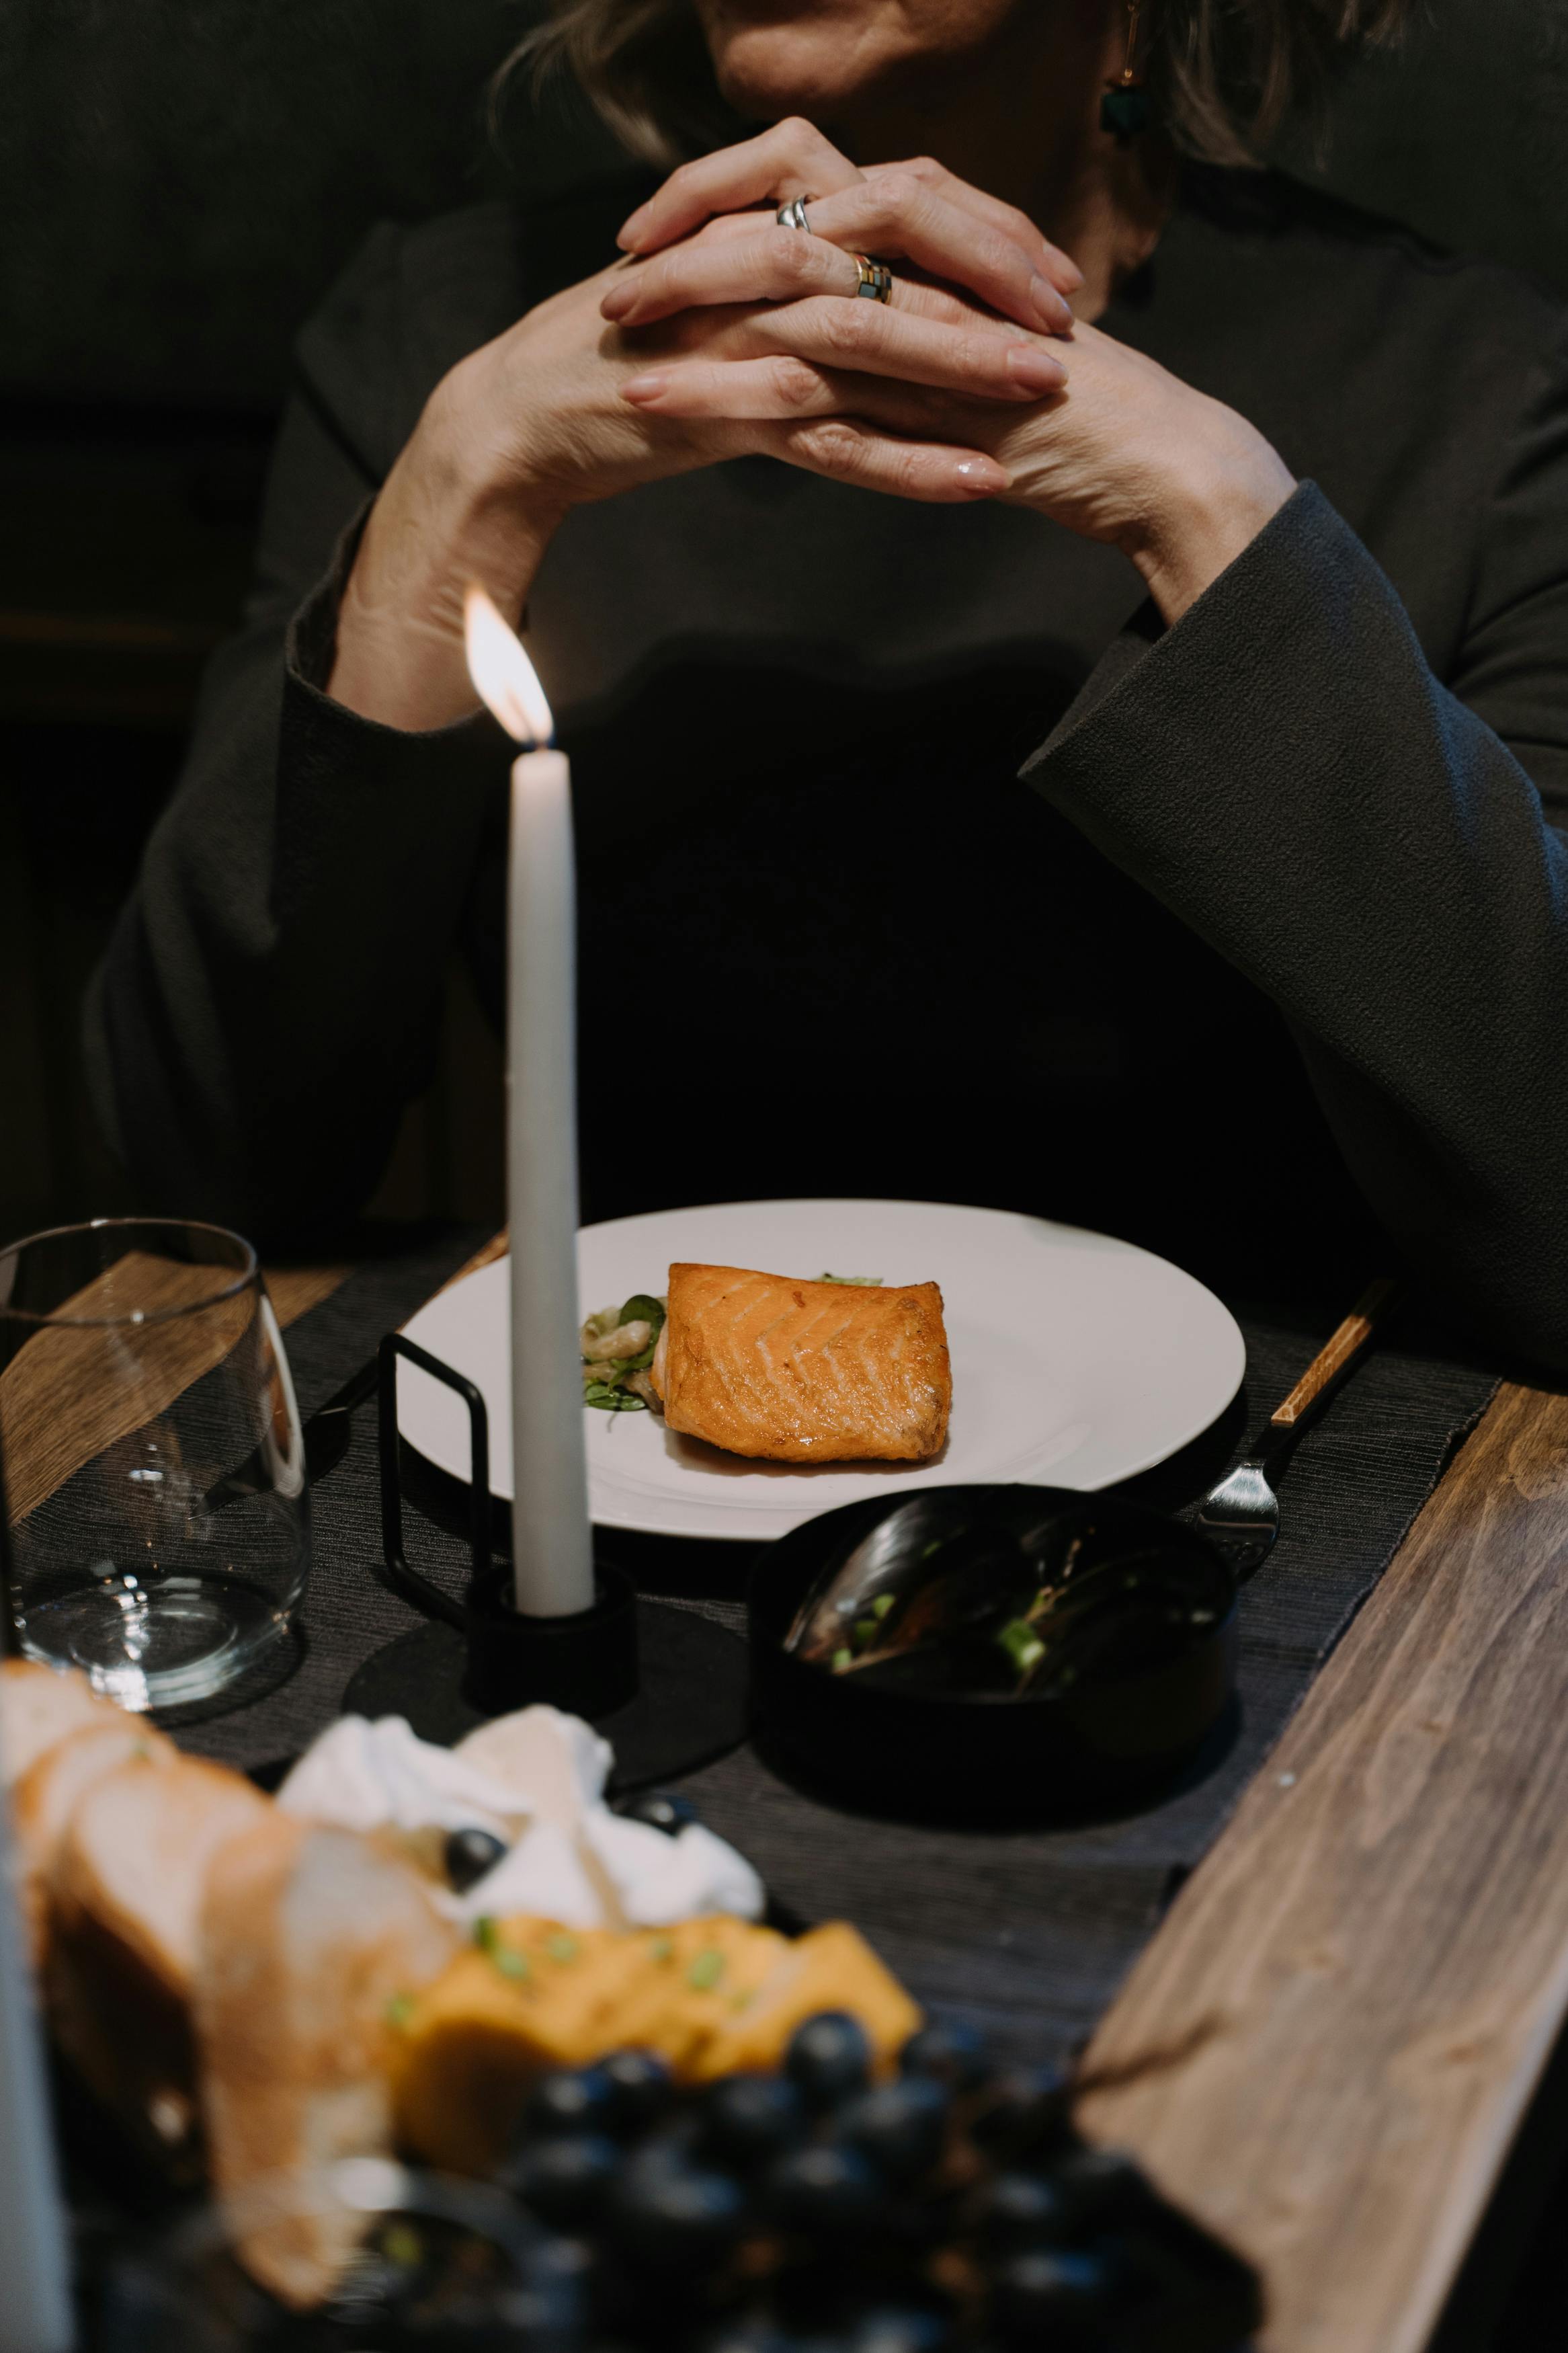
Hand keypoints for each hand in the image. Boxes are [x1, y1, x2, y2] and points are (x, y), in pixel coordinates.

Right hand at [330, 162, 1071, 729]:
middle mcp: (758, 262)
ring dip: (968, 363)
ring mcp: (740, 333)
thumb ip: (796, 283)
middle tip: (1069, 321)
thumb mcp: (721, 298)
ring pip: (874, 333)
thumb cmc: (626, 360)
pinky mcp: (723, 409)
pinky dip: (911, 462)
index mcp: (765, 225)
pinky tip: (976, 482)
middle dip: (993, 278)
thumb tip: (883, 294)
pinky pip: (834, 437)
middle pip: (898, 241)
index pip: (898, 196)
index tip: (1052, 275)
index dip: (984, 229)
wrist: (524, 415)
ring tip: (1048, 394)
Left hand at [610, 118, 1291, 620]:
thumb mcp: (974, 362)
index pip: (813, 184)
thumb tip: (841, 336)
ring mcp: (928, 332)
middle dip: (690, 247)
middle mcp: (925, 270)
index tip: (657, 233)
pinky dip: (733, 397)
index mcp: (931, 246)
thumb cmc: (1074, 419)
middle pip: (786, 222)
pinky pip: (816, 390)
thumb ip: (914, 339)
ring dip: (694, 321)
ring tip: (615, 347)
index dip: (728, 198)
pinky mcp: (930, 404)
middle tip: (614, 282)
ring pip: (788, 299)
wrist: (1154, 459)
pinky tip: (664, 410)